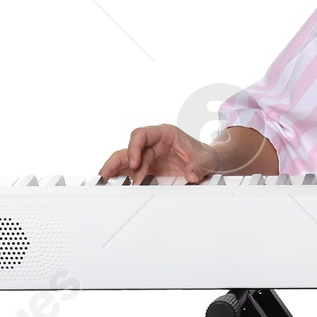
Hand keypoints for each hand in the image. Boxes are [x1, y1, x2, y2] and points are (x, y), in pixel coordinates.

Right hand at [99, 124, 219, 184]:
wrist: (212, 163)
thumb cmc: (208, 156)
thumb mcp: (208, 160)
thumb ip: (200, 167)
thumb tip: (190, 175)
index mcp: (165, 134)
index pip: (142, 135)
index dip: (134, 147)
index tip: (135, 163)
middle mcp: (154, 144)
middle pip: (130, 148)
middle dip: (119, 161)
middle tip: (108, 174)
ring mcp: (150, 156)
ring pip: (127, 160)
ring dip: (116, 170)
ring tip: (105, 180)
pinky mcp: (149, 169)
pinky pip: (132, 171)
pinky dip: (122, 177)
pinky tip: (112, 183)